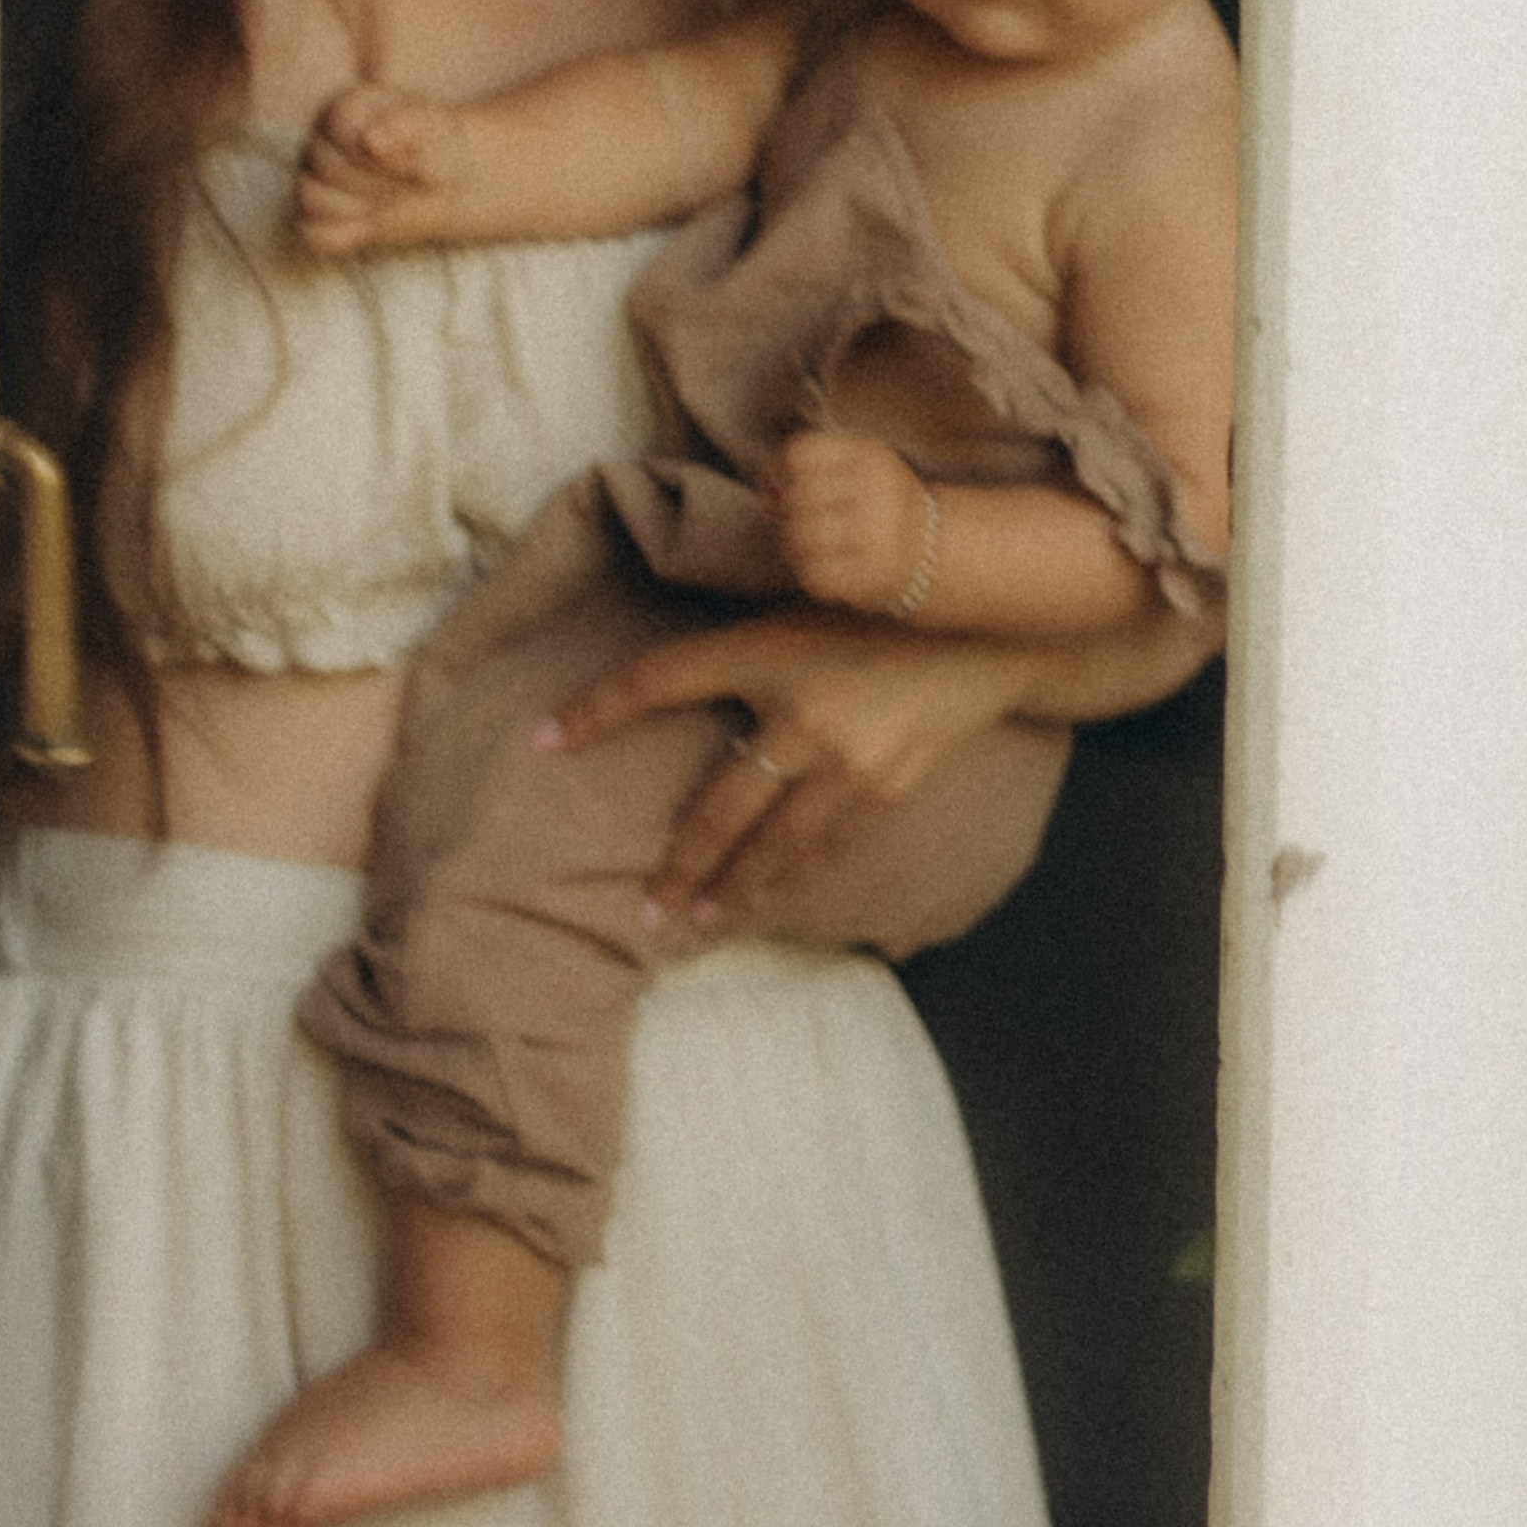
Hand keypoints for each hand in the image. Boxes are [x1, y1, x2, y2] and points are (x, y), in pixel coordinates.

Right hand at [294, 84, 480, 252]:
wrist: (452, 181)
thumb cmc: (443, 148)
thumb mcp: (435, 131)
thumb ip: (405, 127)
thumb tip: (370, 139)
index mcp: (349, 107)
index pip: (339, 129)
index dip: (376, 156)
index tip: (412, 164)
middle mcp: (325, 137)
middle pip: (323, 165)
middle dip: (373, 183)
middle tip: (407, 184)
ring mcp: (317, 175)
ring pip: (309, 198)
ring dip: (355, 208)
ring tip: (386, 204)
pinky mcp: (320, 212)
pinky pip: (310, 232)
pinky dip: (338, 236)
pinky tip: (366, 229)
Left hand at [539, 604, 1035, 928]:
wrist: (986, 630)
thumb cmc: (877, 608)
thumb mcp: (796, 606)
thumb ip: (738, 647)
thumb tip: (663, 680)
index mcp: (767, 649)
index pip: (657, 679)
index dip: (594, 710)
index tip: (540, 742)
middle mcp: (803, 712)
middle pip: (717, 805)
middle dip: (677, 865)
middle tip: (644, 912)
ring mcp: (850, 758)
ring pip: (773, 843)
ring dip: (732, 887)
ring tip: (696, 920)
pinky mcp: (890, 786)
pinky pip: (827, 846)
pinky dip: (792, 876)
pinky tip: (765, 895)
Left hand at [762, 430, 931, 614]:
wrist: (932, 551)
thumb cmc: (874, 506)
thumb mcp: (853, 469)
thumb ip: (805, 471)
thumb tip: (767, 500)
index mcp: (871, 455)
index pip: (797, 454)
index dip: (778, 473)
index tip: (786, 490)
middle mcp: (879, 489)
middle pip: (795, 497)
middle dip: (786, 513)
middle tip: (799, 524)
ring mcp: (880, 533)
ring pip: (798, 537)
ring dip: (792, 546)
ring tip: (809, 548)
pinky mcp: (876, 574)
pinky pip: (814, 575)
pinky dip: (809, 574)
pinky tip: (824, 569)